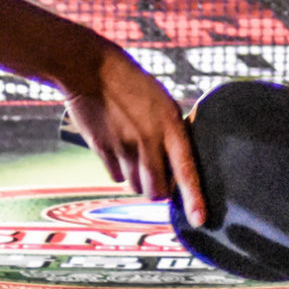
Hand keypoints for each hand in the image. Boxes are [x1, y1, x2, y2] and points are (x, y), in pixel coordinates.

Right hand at [60, 40, 206, 227]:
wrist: (88, 67)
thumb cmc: (129, 81)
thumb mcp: (161, 100)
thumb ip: (169, 130)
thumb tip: (175, 162)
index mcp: (169, 125)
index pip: (186, 170)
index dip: (194, 199)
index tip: (200, 221)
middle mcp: (148, 139)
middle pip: (156, 189)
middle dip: (158, 191)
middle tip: (157, 182)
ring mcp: (123, 145)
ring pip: (134, 185)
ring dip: (137, 180)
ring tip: (134, 155)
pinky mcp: (101, 148)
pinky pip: (114, 175)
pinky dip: (117, 170)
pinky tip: (116, 148)